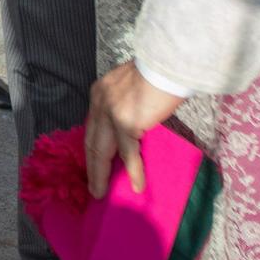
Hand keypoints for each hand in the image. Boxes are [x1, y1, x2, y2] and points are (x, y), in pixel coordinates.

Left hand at [83, 61, 183, 198]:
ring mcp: (110, 112)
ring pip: (102, 150)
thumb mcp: (130, 89)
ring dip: (101, 174)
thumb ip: (124, 106)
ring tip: (101, 193)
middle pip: (91, 141)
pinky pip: (128, 152)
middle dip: (92, 166)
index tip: (93, 164)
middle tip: (93, 187)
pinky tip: (137, 185)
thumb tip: (130, 129)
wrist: (168, 66)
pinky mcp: (126, 121)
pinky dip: (133, 170)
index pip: (92, 126)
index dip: (92, 148)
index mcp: (100, 92)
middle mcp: (100, 101)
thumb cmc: (157, 76)